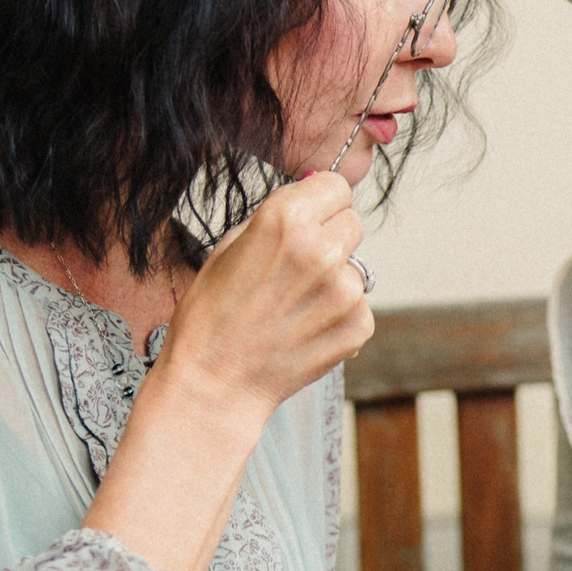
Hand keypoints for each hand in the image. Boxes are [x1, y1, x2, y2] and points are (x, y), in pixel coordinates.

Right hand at [158, 171, 371, 411]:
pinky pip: (360, 306)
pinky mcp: (357, 326)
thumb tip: (310, 198)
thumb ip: (276, 218)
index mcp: (285, 219)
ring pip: (357, 267)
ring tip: (293, 307)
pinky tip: (303, 330)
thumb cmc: (210, 317)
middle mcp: (321, 250)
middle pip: (352, 223)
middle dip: (330, 238)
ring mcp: (344, 291)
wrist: (213, 384)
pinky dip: (339, 317)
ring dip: (334, 281)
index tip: (309, 219)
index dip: (320, 203)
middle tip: (297, 268)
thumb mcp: (229, 247)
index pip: (336, 186)